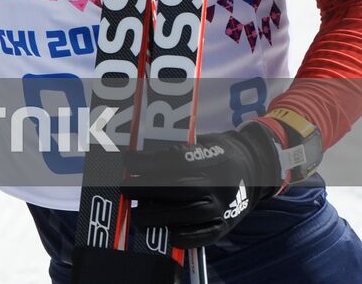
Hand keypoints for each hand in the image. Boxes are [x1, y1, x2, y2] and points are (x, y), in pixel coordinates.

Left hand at [121, 122, 283, 248]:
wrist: (255, 169)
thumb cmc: (217, 152)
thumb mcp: (201, 141)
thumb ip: (174, 150)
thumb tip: (136, 158)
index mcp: (212, 157)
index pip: (173, 160)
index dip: (147, 161)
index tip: (126, 161)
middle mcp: (219, 183)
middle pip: (178, 188)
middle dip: (146, 190)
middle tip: (124, 190)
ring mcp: (224, 206)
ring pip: (189, 213)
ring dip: (158, 216)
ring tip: (136, 216)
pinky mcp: (228, 224)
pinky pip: (205, 235)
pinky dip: (185, 237)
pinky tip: (166, 234)